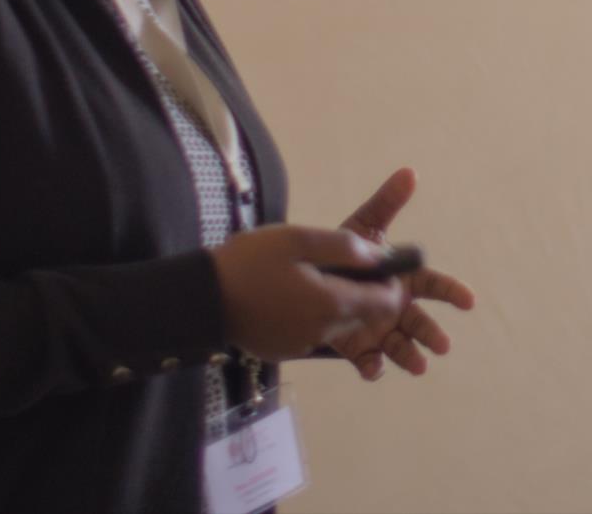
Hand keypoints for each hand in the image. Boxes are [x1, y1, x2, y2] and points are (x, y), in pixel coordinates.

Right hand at [208, 225, 406, 360]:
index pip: (384, 303)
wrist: (201, 299)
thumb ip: (345, 247)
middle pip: (364, 316)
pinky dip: (316, 316)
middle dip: (367, 296)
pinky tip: (295, 296)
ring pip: (339, 326)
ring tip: (319, 277)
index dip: (390, 284)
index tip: (379, 265)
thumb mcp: (299, 240)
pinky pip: (314, 333)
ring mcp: (302, 345)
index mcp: (332, 303)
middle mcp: (323, 331)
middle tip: (348, 268)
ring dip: (340, 305)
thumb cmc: (250, 262)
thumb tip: (379, 256)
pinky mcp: (284, 350)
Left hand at [332, 167, 478, 381]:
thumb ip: (387, 203)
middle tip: (443, 345)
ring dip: (411, 356)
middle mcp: (395, 307)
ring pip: (400, 345)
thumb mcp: (365, 225)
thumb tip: (409, 172)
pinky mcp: (355, 347)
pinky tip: (373, 368)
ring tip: (419, 366)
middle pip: (420, 322)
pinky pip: (367, 360)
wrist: (305, 277)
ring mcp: (377, 329)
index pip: (434, 285)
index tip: (468, 301)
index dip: (452, 292)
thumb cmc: (344, 251)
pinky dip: (372, 367)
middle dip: (433, 334)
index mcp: (404, 280)